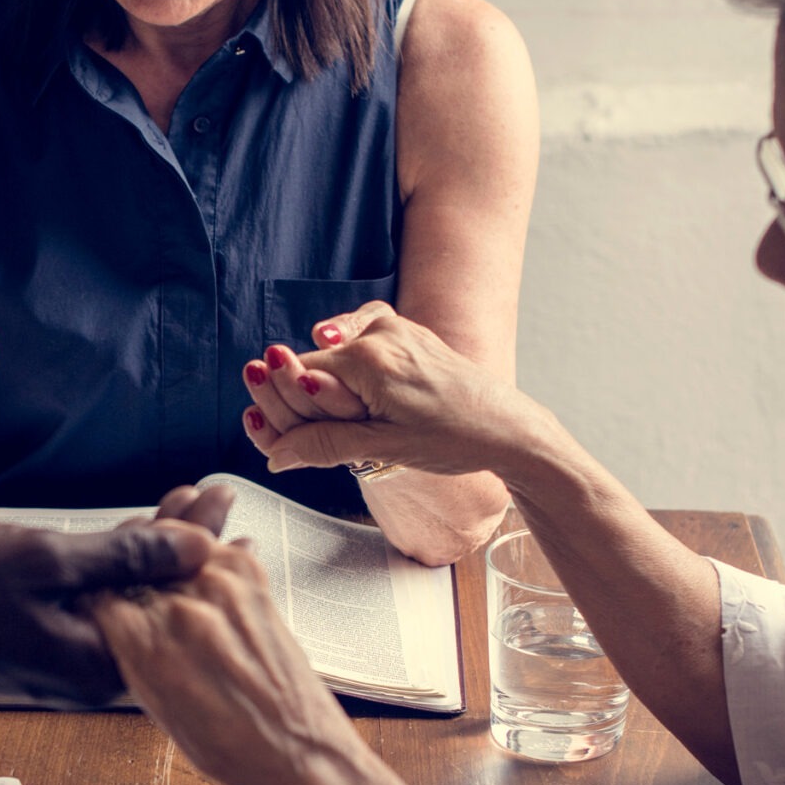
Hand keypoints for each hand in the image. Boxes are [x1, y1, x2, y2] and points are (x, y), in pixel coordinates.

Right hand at [0, 495, 228, 704]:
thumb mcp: (47, 559)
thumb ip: (127, 555)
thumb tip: (200, 544)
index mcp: (104, 663)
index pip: (178, 601)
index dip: (209, 546)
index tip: (231, 501)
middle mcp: (96, 674)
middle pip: (161, 601)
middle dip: (189, 544)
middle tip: (219, 493)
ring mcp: (73, 664)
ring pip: (132, 601)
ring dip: (154, 552)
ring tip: (188, 504)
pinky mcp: (52, 650)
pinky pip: (102, 607)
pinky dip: (119, 570)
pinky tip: (135, 535)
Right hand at [87, 488, 366, 784]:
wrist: (298, 752)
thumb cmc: (232, 747)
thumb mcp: (155, 704)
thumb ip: (131, 651)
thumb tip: (118, 618)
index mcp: (143, 643)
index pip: (98, 590)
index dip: (98, 589)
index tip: (103, 591)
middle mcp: (179, 608)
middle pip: (137, 561)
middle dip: (134, 565)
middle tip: (138, 577)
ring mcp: (219, 588)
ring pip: (178, 546)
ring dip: (172, 551)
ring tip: (175, 576)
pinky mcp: (253, 582)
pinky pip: (222, 550)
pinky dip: (213, 558)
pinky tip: (210, 576)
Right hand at [239, 303, 535, 479]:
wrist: (508, 428)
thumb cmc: (454, 438)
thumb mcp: (383, 447)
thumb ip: (324, 444)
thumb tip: (276, 455)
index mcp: (367, 357)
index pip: (298, 376)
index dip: (288, 410)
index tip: (282, 437)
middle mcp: (380, 333)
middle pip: (315, 364)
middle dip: (308, 402)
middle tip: (321, 436)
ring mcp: (397, 330)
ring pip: (338, 358)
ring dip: (334, 391)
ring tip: (358, 424)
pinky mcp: (410, 336)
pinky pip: (362, 347)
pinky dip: (354, 373)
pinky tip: (364, 399)